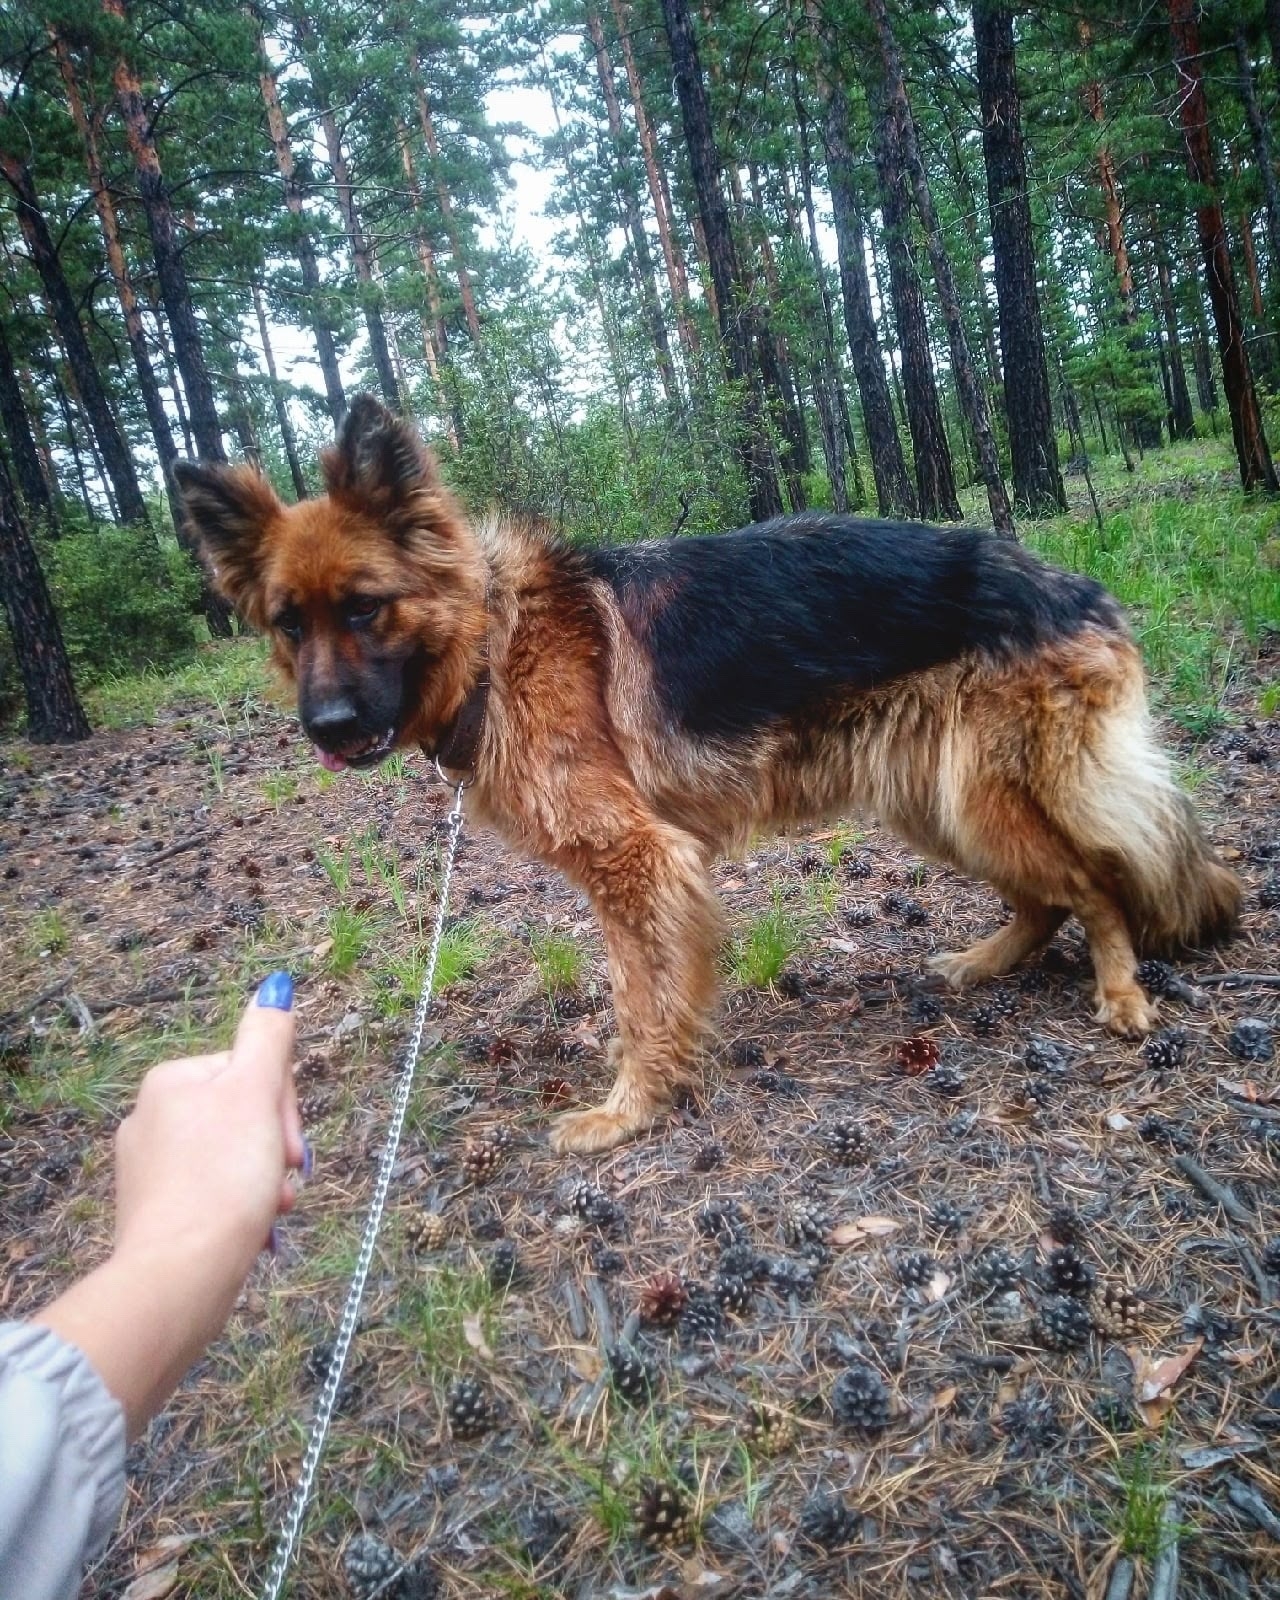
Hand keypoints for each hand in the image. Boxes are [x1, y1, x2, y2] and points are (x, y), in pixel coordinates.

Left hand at [114, 971, 304, 1279]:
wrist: (180, 1275)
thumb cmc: (222, 1179)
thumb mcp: (256, 1094)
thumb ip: (268, 1037)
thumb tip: (277, 986)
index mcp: (171, 1081)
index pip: (252, 1072)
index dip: (284, 1107)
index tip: (288, 1145)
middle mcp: (151, 1117)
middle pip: (244, 1114)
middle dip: (274, 1148)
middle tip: (284, 1179)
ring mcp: (150, 1168)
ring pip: (234, 1157)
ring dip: (265, 1180)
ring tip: (272, 1208)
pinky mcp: (156, 1212)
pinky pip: (214, 1193)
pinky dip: (241, 1206)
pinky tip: (252, 1227)